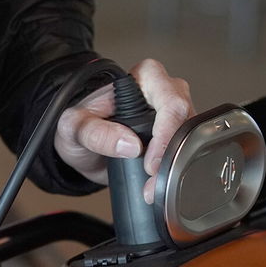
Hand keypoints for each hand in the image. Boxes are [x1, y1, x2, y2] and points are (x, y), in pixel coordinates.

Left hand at [55, 58, 192, 201]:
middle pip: (185, 120)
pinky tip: (159, 185)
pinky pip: (187, 152)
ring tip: (151, 188)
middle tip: (152, 180)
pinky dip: (174, 172)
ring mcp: (173, 115)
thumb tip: (129, 144)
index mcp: (143, 78)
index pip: (169, 101)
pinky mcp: (176, 136)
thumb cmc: (81, 125)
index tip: (151, 161)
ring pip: (190, 139)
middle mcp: (164, 92)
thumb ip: (96, 133)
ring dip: (173, 167)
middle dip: (171, 155)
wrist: (84, 146)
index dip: (165, 132)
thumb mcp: (75, 127)